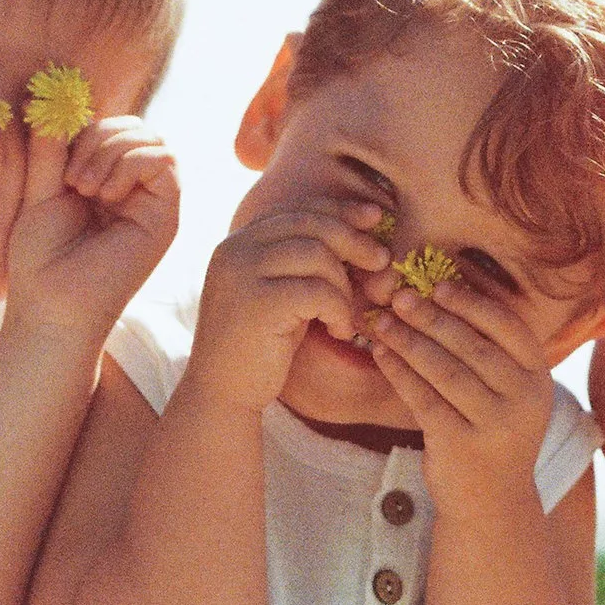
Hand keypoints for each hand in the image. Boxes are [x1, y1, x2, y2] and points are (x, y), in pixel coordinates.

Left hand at [6, 116, 181, 338]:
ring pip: (152, 137)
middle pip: (135, 125)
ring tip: (84, 188)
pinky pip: (166, 158)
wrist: (50, 303)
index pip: (110, 126)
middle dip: (99, 136)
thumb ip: (52, 144)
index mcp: (106, 181)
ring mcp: (154, 202)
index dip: (84, 130)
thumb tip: (54, 93)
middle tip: (72, 178)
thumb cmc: (40, 257)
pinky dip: (131, 163)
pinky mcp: (168, 215)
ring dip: (112, 150)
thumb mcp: (40, 187)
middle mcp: (135, 189)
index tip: (57, 167)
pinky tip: (106, 195)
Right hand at [182, 199, 392, 415]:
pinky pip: (318, 291)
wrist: (222, 394)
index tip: (374, 217)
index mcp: (239, 242)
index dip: (340, 210)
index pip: (298, 210)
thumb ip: (305, 262)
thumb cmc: (261, 346)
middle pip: (311, 225)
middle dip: (354, 240)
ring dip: (344, 286)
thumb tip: (361, 230)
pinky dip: (339, 309)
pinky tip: (337, 331)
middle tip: (381, 261)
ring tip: (344, 316)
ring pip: (318, 255)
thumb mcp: (283, 293)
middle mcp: (235, 250)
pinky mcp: (257, 303)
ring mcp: (242, 274)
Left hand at [367, 280, 554, 518]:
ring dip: (409, 341)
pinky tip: (381, 354)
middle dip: (432, 317)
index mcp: (538, 378)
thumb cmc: (493, 433)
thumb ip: (491, 352)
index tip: (438, 286)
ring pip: (444, 370)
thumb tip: (445, 293)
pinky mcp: (460, 445)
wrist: (492, 504)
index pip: (508, 327)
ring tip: (382, 321)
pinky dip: (399, 373)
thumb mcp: (509, 394)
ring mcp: (494, 425)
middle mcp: (523, 400)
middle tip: (401, 297)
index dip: (471, 303)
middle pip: (472, 346)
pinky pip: (423, 399)